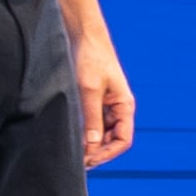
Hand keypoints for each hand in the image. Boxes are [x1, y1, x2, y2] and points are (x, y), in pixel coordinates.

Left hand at [71, 34, 135, 166]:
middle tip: (76, 161)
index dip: (107, 154)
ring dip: (89, 143)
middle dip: (96, 152)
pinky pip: (91, 122)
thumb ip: (91, 118)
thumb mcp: (89, 90)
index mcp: (124, 106)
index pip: (123, 140)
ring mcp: (105, 104)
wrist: (83, 33)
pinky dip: (83, 132)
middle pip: (111, 140)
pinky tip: (70, 136)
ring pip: (100, 133)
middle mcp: (117, 108)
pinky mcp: (93, 99)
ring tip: (72, 151)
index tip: (88, 161)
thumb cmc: (90, 57)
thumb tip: (91, 146)